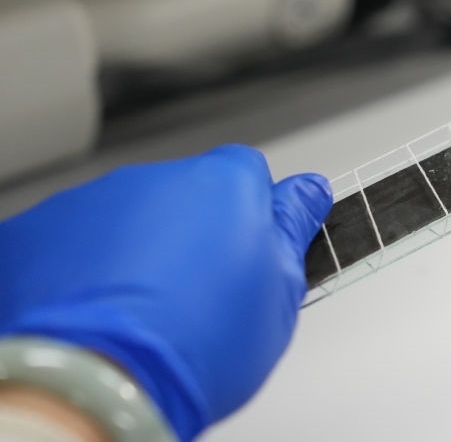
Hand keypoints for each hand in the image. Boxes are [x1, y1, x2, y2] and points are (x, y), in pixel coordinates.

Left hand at [0, 145, 332, 440]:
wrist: (99, 378)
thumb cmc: (197, 341)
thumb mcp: (280, 290)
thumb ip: (293, 227)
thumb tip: (309, 191)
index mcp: (224, 181)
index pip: (248, 174)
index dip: (251, 216)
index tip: (248, 253)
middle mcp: (158, 179)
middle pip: (186, 197)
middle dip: (191, 236)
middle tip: (197, 299)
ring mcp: (94, 202)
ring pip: (129, 220)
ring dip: (137, 253)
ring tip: (143, 315)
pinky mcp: (38, 231)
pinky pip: (71, 242)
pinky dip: (83, 271)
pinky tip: (98, 314)